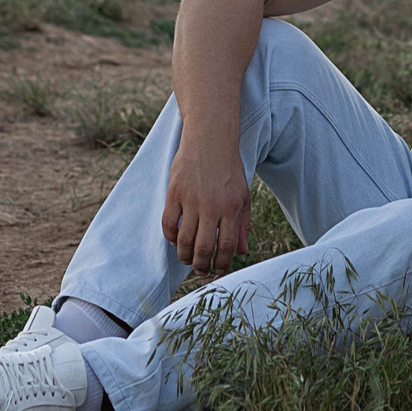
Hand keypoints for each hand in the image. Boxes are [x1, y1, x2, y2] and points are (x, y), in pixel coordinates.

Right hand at [161, 133, 249, 273]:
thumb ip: (243, 225)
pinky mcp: (174, 193)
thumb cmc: (229, 170)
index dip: (222, 264)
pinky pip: (168, 224)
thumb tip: (242, 252)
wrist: (210, 140)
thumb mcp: (243, 196)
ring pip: (184, 240)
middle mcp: (211, 206)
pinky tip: (176, 240)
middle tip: (200, 270)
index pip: (226, 246)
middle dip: (201, 266)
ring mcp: (191, 200)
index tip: (218, 270)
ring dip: (184, 256)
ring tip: (187, 259)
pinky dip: (170, 238)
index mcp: (231, 208)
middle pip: (203, 248)